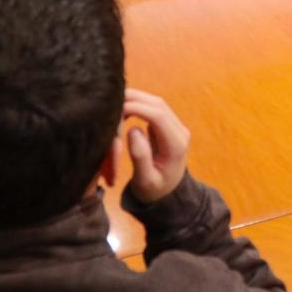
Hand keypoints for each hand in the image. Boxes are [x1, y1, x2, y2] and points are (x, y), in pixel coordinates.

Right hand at [121, 88, 188, 203]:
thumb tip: (133, 130)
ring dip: (136, 99)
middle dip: (134, 98)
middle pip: (158, 104)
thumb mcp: (145, 181)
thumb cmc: (154, 190)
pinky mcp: (168, 125)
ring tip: (115, 102)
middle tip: (111, 102)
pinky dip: (138, 103)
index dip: (137, 107)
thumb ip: (140, 156)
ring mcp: (175, 126)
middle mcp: (180, 131)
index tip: (117, 109)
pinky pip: (153, 107)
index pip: (158, 115)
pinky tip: (123, 105)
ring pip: (156, 102)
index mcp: (176, 144)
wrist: (168, 193)